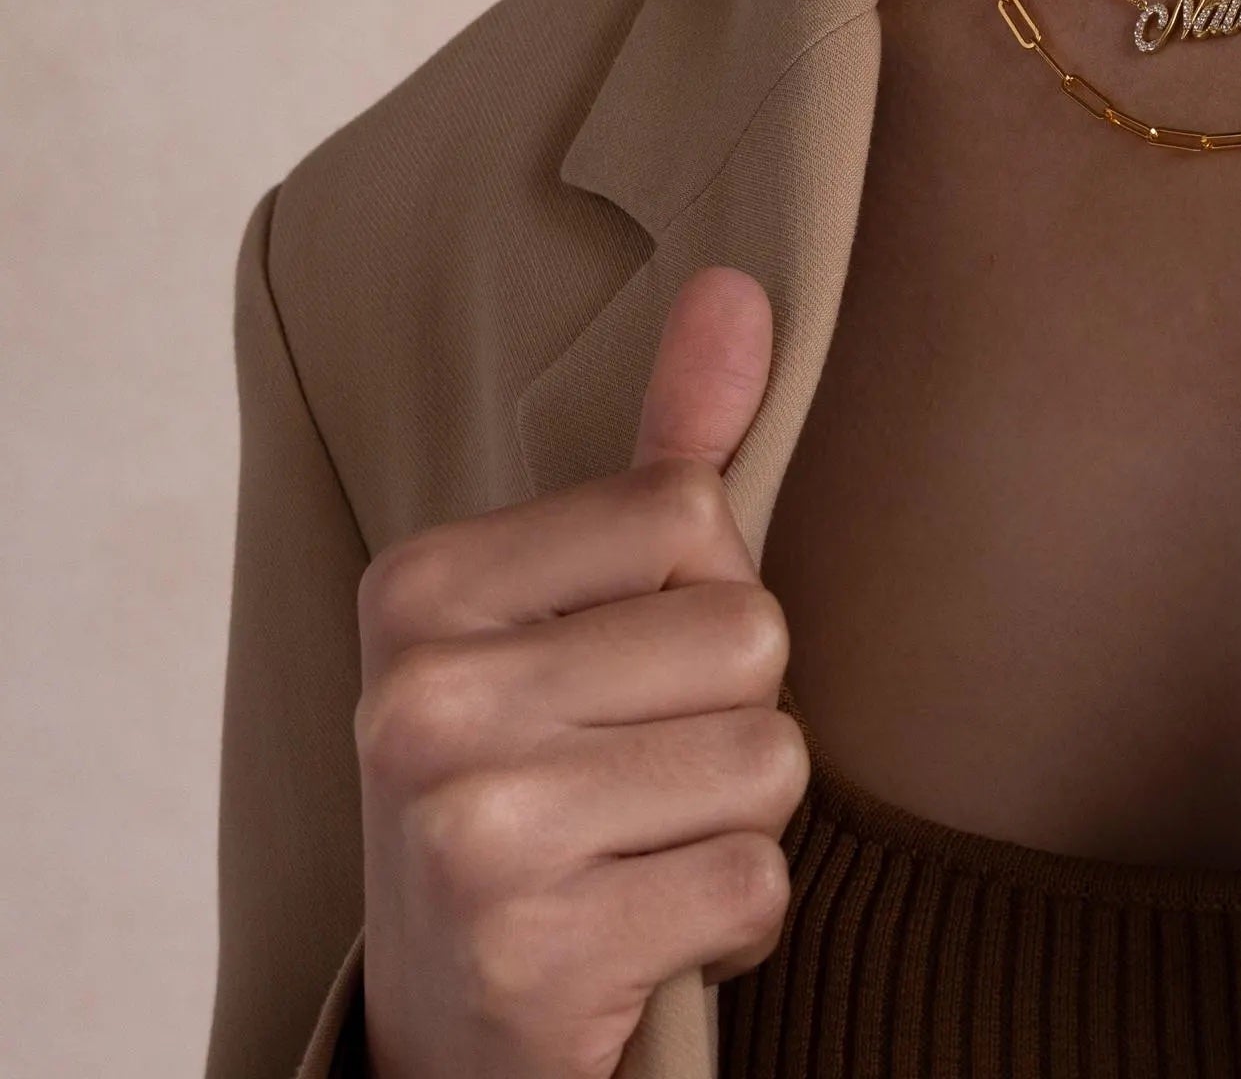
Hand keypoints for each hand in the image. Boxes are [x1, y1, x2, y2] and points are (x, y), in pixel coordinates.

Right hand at [355, 269, 807, 1078]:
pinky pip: (756, 886)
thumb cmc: (535, 778)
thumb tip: (741, 286)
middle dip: (734, 717)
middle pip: (749, 635)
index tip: (618, 672)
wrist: (445, 1028)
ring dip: (739, 822)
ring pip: (770, 761)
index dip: (703, 595)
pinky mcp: (530, 960)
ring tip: (638, 852)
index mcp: (423, 586)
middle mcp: (420, 702)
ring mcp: (467, 836)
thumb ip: (666, 448)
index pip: (693, 508)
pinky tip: (644, 935)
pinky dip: (732, 924)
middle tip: (634, 779)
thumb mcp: (576, 604)